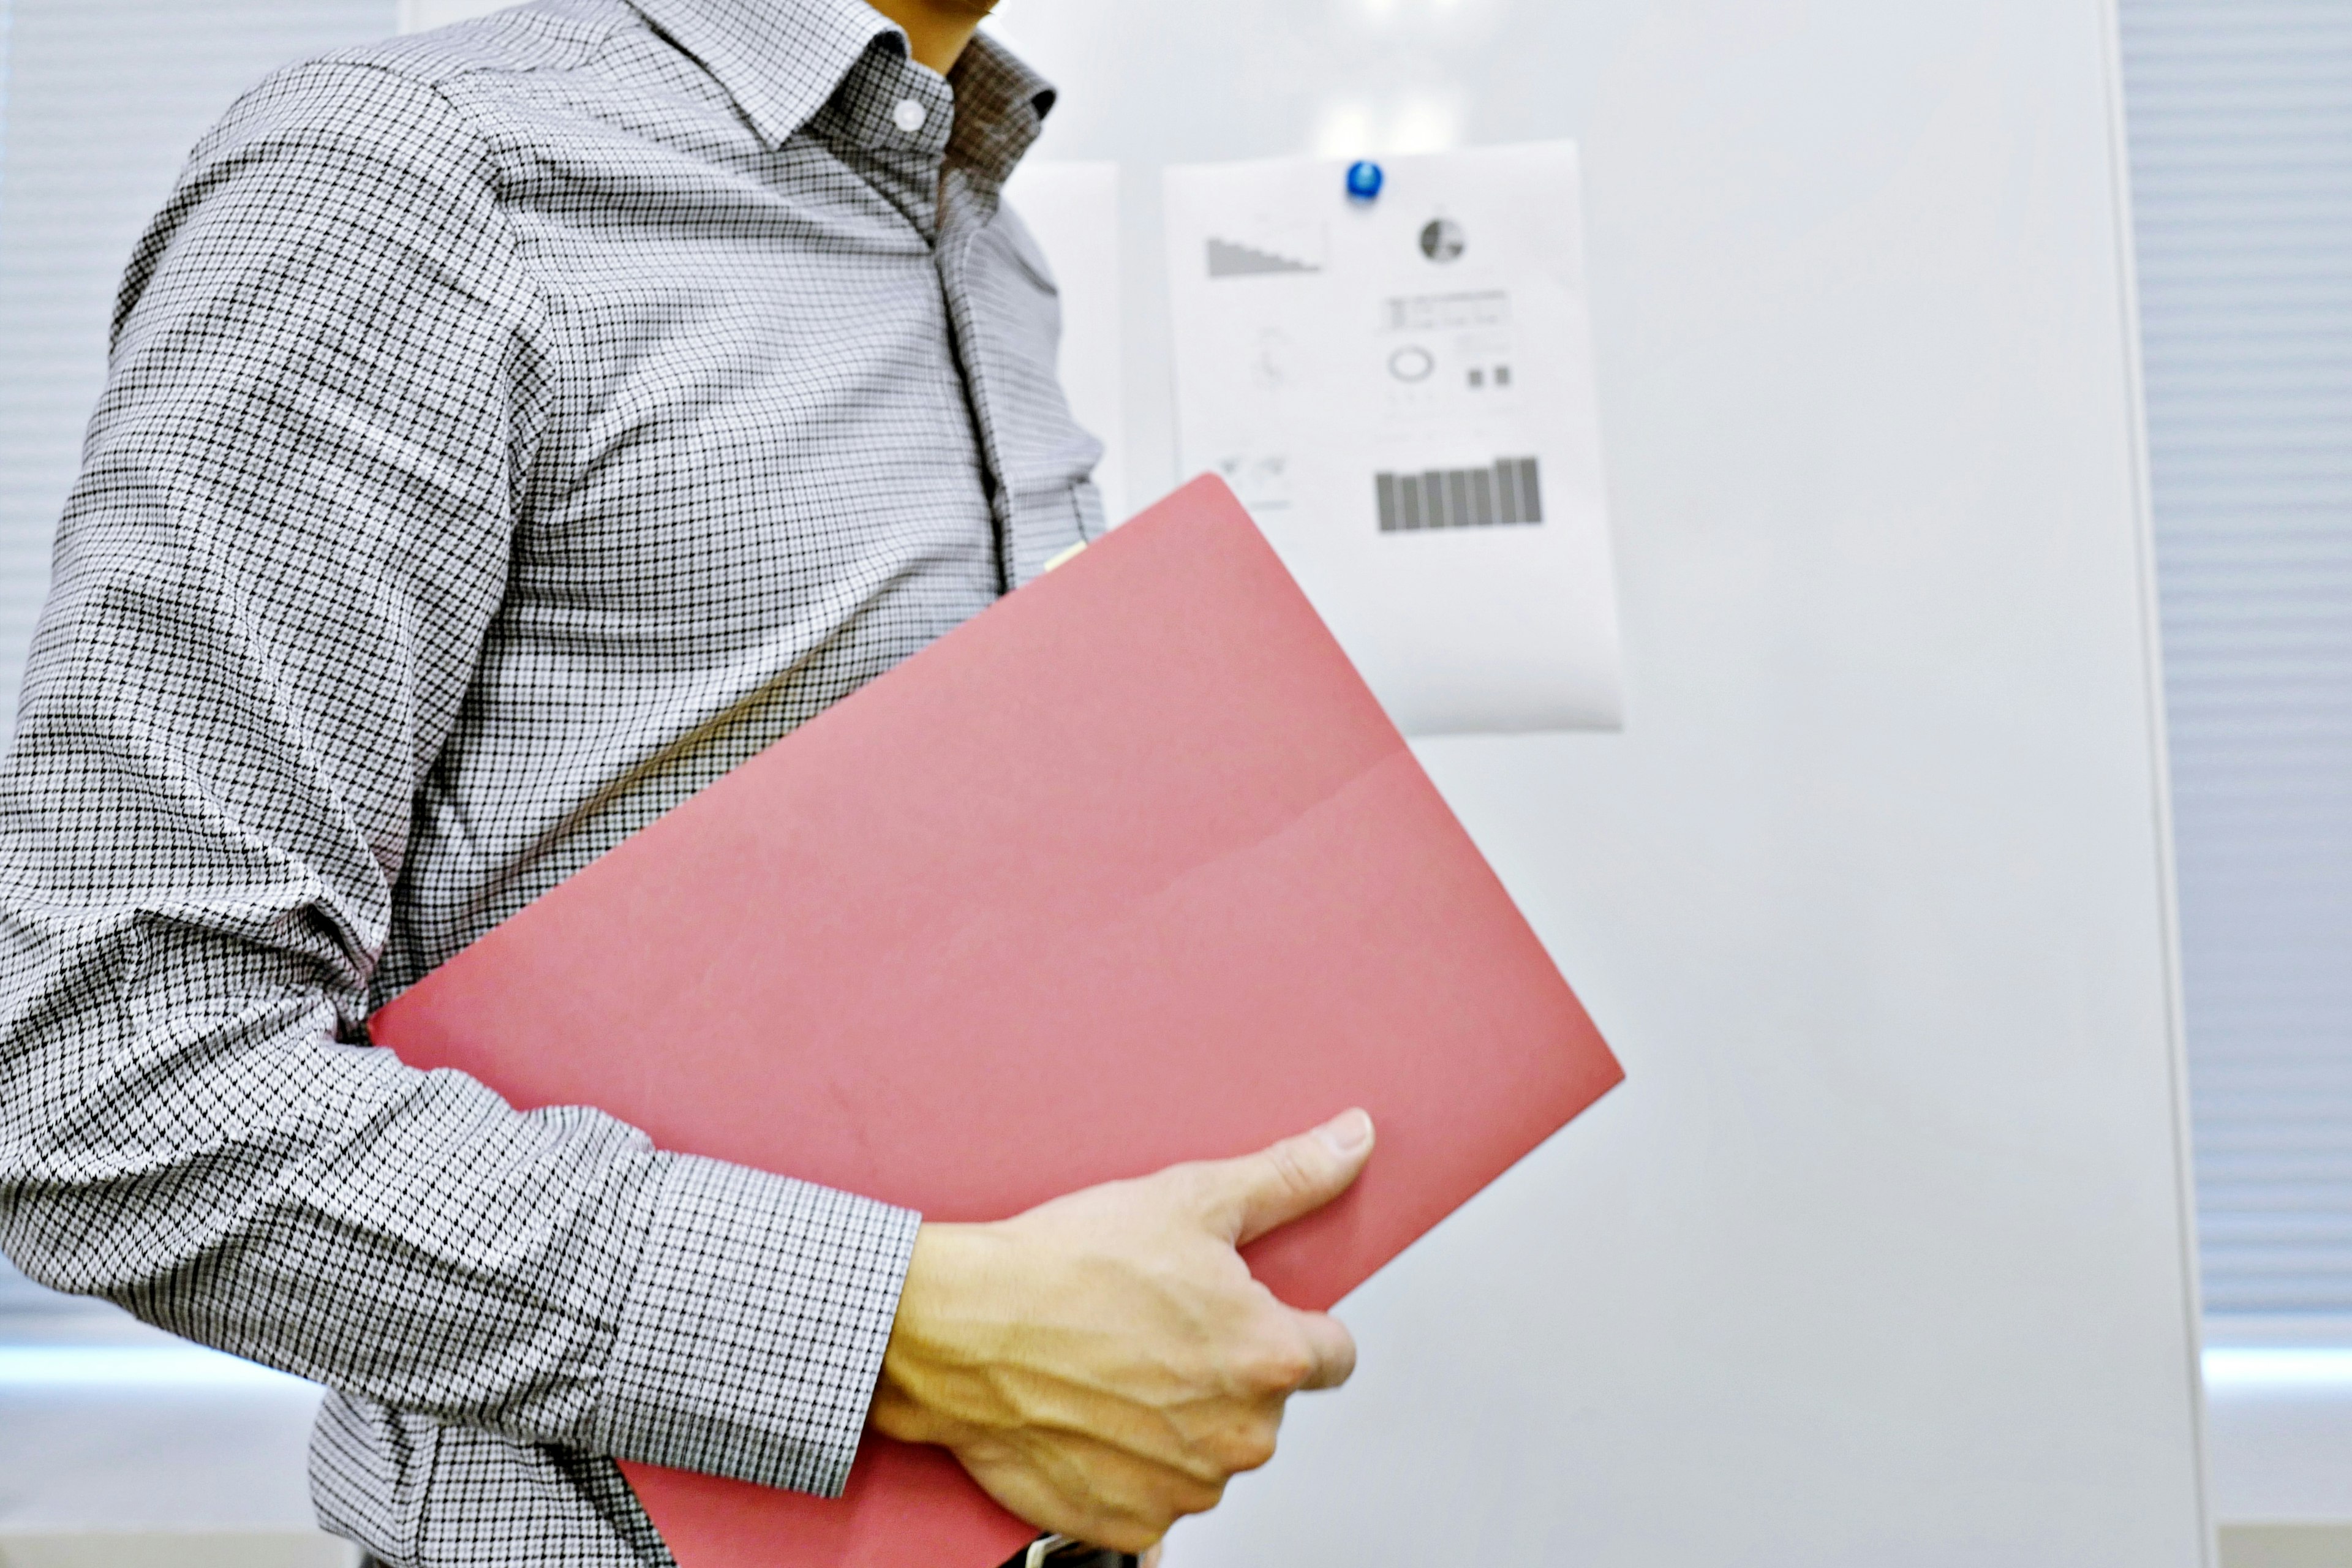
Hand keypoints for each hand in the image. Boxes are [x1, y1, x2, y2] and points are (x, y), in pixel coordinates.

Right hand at [871, 1110, 1376, 1553]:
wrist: (956, 1329)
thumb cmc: (1065, 1265)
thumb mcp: (1188, 1198)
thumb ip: (1288, 1178)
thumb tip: (1354, 1142)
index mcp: (1270, 1358)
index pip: (1333, 1355)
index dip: (1288, 1324)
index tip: (1237, 1311)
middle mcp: (1240, 1436)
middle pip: (1264, 1404)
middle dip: (1223, 1370)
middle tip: (1154, 1327)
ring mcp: (1184, 1489)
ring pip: (1208, 1451)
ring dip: (1177, 1420)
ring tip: (1113, 1366)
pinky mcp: (1128, 1524)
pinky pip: (1154, 1497)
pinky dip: (1128, 1464)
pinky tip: (1090, 1414)